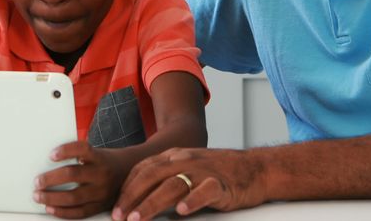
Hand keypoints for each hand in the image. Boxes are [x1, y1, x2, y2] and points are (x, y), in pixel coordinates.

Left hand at [34, 141, 126, 218]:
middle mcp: (102, 174)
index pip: (82, 150)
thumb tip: (49, 161)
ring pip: (73, 197)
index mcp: (100, 158)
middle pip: (72, 175)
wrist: (132, 177)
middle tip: (37, 181)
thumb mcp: (98, 153)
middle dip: (50, 179)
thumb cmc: (107, 163)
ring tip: (38, 196)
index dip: (66, 151)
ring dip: (52, 198)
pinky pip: (79, 212)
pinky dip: (62, 212)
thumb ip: (78, 156)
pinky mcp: (101, 207)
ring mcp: (102, 193)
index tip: (51, 155)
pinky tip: (50, 208)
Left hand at [111, 147, 266, 219]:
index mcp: (174, 157)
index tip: (115, 208)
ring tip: (138, 219)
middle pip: (152, 176)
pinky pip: (205, 190)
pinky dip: (192, 200)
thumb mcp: (186, 168)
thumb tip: (136, 197)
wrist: (255, 168)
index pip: (143, 170)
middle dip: (132, 197)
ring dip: (152, 202)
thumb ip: (164, 177)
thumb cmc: (216, 172)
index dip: (126, 189)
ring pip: (173, 185)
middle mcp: (185, 160)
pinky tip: (181, 211)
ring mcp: (203, 171)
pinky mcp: (221, 184)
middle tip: (119, 217)